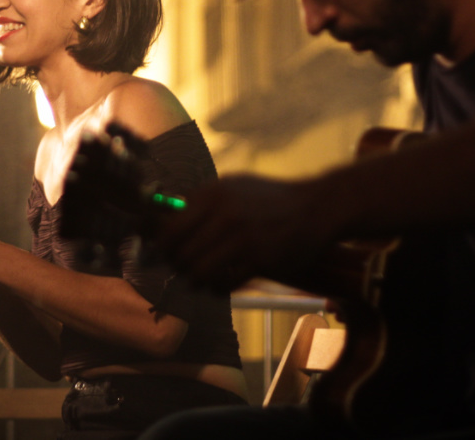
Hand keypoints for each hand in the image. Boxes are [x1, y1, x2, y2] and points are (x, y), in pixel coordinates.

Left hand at [157, 174, 336, 292]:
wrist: (316, 207)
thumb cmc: (269, 198)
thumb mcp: (232, 186)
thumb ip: (199, 200)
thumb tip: (162, 216)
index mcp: (213, 194)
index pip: (167, 228)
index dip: (158, 245)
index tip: (159, 251)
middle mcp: (224, 214)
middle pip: (179, 254)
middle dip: (176, 265)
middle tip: (182, 268)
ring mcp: (242, 238)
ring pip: (197, 272)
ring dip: (195, 280)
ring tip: (200, 278)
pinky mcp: (259, 260)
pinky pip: (223, 284)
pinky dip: (216, 288)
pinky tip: (220, 283)